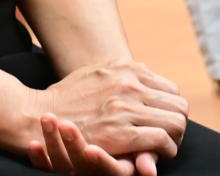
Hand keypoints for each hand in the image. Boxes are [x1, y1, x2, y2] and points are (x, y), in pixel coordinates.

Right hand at [25, 59, 187, 170]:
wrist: (40, 117)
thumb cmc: (67, 100)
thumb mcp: (95, 76)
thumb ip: (121, 78)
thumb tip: (144, 79)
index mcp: (126, 67)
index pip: (170, 89)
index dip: (170, 109)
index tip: (162, 122)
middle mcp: (130, 82)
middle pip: (178, 104)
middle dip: (176, 123)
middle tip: (167, 137)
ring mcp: (126, 105)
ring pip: (176, 122)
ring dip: (174, 137)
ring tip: (162, 146)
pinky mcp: (123, 130)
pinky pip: (162, 139)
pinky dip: (166, 149)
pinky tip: (155, 154)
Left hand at [31, 115, 134, 174]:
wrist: (82, 126)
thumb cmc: (121, 137)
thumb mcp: (132, 150)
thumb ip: (143, 155)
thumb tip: (150, 171)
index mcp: (111, 169)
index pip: (110, 170)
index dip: (100, 162)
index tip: (90, 150)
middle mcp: (89, 172)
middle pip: (79, 166)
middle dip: (72, 147)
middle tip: (65, 126)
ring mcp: (69, 169)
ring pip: (59, 163)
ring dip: (52, 141)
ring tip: (48, 118)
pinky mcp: (51, 164)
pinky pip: (43, 165)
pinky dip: (38, 157)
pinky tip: (33, 145)